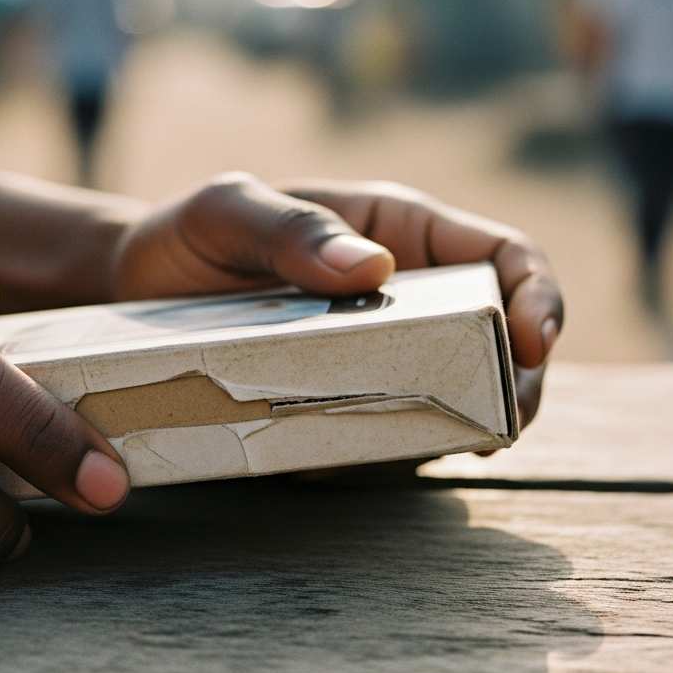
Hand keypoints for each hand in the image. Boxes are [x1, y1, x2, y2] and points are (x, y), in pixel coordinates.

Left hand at [111, 174, 561, 429]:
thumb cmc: (188, 239)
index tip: (533, 346)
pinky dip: (393, 451)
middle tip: (495, 425)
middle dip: (516, 383)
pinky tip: (359, 458)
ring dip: (461, 425)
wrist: (134, 294)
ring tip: (429, 445)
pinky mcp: (347, 401)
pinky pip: (392, 432)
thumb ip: (289, 228)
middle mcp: (403, 297)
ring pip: (455, 394)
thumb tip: (374, 271)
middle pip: (499, 338)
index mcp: (396, 233)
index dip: (537, 297)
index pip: (502, 256)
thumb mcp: (226, 213)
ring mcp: (379, 354)